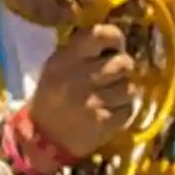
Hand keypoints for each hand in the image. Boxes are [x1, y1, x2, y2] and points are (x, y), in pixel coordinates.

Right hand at [26, 23, 135, 161]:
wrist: (44, 138)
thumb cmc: (53, 96)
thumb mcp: (58, 66)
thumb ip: (83, 49)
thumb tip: (116, 38)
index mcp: (67, 58)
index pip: (100, 35)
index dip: (115, 38)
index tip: (115, 46)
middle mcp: (80, 77)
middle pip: (123, 63)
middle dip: (122, 68)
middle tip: (113, 76)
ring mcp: (94, 102)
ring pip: (130, 87)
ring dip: (124, 91)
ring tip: (111, 96)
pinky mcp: (104, 123)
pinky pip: (129, 109)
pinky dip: (123, 110)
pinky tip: (109, 112)